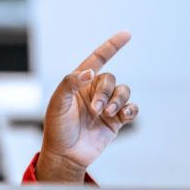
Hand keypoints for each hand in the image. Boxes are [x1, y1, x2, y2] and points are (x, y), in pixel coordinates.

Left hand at [36, 31, 139, 182]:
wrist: (66, 154)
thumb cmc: (57, 128)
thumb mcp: (57, 104)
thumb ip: (70, 84)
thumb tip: (90, 72)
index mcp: (78, 83)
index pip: (97, 59)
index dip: (112, 46)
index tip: (127, 34)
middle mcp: (93, 91)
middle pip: (110, 79)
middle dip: (105, 92)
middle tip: (95, 109)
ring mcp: (106, 105)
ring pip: (124, 91)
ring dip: (118, 101)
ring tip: (105, 114)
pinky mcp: (116, 121)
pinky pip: (132, 108)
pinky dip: (131, 109)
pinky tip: (123, 116)